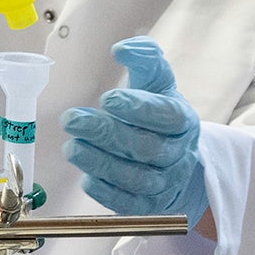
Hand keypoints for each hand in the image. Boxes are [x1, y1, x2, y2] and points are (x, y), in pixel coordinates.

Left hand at [61, 37, 208, 223]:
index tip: (107, 99)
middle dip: (106, 134)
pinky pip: (130, 204)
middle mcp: (177, 154)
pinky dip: (106, 191)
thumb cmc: (160, 116)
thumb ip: (145, 60)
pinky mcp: (149, 206)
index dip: (138, 108)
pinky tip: (86, 176)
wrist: (179, 163)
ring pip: (136, 178)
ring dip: (99, 162)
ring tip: (72, 146)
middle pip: (146, 148)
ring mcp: (165, 183)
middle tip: (71, 119)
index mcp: (182, 120)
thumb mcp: (157, 84)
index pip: (167, 116)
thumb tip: (123, 48)